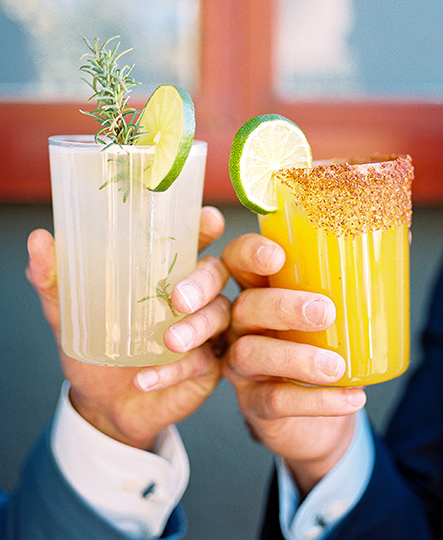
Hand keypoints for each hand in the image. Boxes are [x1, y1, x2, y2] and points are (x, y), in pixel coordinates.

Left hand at [26, 206, 229, 450]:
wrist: (102, 406)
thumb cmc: (93, 347)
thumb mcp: (68, 312)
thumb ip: (53, 278)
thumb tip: (38, 240)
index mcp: (165, 269)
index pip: (194, 237)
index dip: (205, 226)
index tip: (208, 221)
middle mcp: (193, 294)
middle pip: (217, 272)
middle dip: (203, 281)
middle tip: (178, 298)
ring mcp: (205, 329)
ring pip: (219, 315)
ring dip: (196, 327)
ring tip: (167, 342)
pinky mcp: (208, 365)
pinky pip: (204, 361)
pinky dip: (175, 370)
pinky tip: (146, 379)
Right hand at [222, 233, 366, 496]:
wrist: (316, 416)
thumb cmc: (324, 345)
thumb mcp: (334, 308)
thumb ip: (357, 274)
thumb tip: (402, 235)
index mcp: (259, 287)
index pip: (237, 259)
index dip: (250, 253)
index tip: (278, 256)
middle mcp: (242, 323)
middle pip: (244, 305)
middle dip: (282, 306)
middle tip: (325, 311)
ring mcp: (241, 365)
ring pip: (251, 354)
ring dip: (296, 358)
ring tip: (337, 365)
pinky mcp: (253, 404)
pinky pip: (274, 401)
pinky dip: (315, 401)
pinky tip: (351, 395)